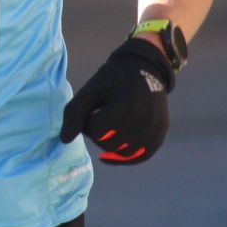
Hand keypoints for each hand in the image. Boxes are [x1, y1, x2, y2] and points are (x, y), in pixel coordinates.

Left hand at [59, 37, 174, 164]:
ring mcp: (155, 128)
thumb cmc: (112, 80)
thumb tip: (65, 140)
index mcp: (126, 104)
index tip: (93, 109)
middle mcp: (145, 118)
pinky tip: (110, 154)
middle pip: (109, 144)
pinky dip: (125, 158)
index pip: (96, 131)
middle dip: (99, 134)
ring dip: (111, 144)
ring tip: (110, 128)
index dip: (89, 121)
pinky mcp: (160, 134)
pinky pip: (140, 156)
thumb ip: (74, 113)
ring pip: (123, 153)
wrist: (144, 68)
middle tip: (101, 117)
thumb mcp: (90, 91)